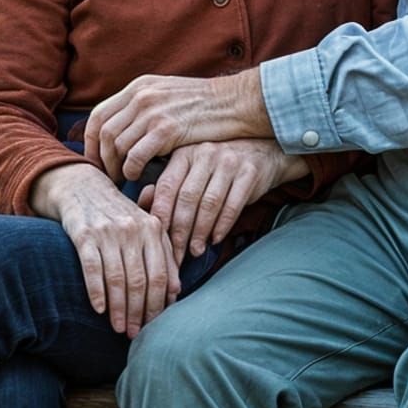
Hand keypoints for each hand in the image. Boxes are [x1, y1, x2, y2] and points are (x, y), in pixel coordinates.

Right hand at [30, 162, 179, 336]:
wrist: (83, 187)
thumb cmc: (119, 213)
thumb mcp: (146, 226)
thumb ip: (163, 254)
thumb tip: (176, 290)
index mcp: (153, 227)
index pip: (160, 274)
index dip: (158, 303)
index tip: (155, 324)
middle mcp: (132, 229)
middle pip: (140, 280)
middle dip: (139, 312)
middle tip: (135, 333)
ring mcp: (108, 231)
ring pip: (117, 278)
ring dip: (118, 308)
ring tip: (118, 328)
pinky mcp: (84, 234)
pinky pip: (92, 269)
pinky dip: (96, 292)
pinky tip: (98, 309)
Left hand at [85, 71, 271, 182]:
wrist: (236, 101)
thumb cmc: (204, 105)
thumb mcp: (167, 94)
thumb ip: (144, 106)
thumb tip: (122, 129)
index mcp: (139, 86)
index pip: (98, 115)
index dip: (91, 142)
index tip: (96, 160)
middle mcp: (141, 95)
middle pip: (103, 132)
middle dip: (100, 159)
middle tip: (107, 176)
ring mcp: (153, 111)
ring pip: (116, 145)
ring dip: (116, 167)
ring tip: (123, 179)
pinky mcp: (167, 129)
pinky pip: (135, 156)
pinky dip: (131, 170)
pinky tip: (138, 176)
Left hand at [138, 139, 308, 263]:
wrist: (262, 152)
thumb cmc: (217, 167)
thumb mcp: (191, 170)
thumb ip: (168, 186)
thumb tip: (145, 207)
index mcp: (184, 153)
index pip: (167, 187)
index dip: (161, 216)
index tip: (157, 240)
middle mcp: (205, 153)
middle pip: (187, 198)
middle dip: (180, 231)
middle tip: (177, 255)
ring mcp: (229, 161)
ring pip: (209, 204)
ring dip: (200, 232)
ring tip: (195, 251)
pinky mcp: (249, 172)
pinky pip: (232, 204)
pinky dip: (222, 226)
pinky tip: (215, 239)